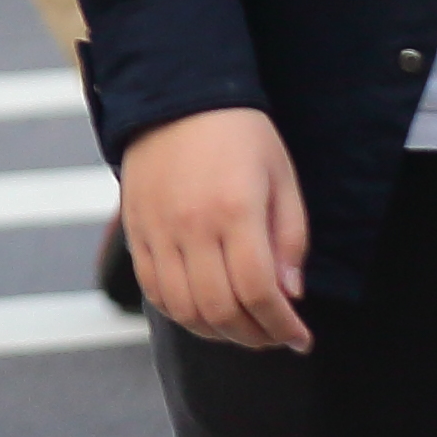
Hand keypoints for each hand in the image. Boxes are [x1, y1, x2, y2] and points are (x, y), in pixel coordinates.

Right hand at [122, 108, 311, 352]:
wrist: (177, 98)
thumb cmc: (241, 137)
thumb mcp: (282, 180)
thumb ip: (289, 240)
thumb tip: (289, 295)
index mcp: (235, 211)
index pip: (259, 292)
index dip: (284, 326)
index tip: (301, 339)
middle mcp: (191, 226)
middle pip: (219, 309)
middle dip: (254, 336)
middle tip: (274, 337)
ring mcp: (157, 230)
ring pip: (182, 308)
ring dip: (216, 332)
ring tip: (241, 328)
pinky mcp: (135, 230)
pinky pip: (153, 289)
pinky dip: (180, 312)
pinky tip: (204, 310)